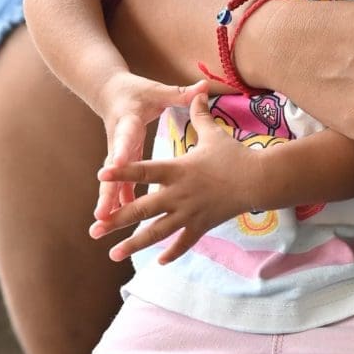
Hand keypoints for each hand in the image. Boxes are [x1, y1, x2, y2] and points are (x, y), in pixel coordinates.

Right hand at [94, 68, 200, 229]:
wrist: (110, 93)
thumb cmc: (136, 93)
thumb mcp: (156, 91)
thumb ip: (180, 93)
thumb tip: (203, 86)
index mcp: (128, 123)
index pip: (124, 138)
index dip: (121, 153)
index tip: (116, 168)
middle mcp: (119, 143)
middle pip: (112, 170)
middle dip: (108, 192)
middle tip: (102, 214)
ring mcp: (117, 155)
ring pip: (112, 183)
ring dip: (109, 204)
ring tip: (102, 226)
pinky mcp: (119, 163)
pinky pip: (119, 186)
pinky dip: (119, 202)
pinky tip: (120, 221)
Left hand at [97, 86, 255, 263]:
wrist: (258, 180)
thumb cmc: (234, 156)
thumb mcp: (213, 134)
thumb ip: (200, 114)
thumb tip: (198, 92)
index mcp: (177, 170)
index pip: (143, 169)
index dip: (122, 170)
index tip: (100, 173)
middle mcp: (178, 194)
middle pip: (142, 209)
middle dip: (117, 220)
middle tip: (95, 230)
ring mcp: (188, 213)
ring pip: (156, 232)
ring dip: (134, 244)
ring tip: (114, 254)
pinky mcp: (201, 225)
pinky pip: (183, 242)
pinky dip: (171, 252)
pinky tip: (159, 262)